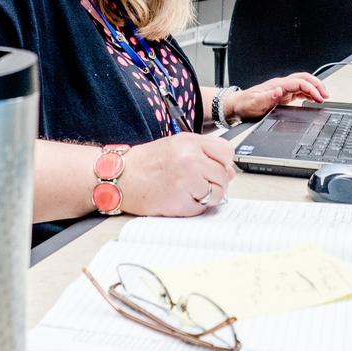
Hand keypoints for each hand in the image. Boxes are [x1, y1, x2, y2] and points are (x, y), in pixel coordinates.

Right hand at [119, 133, 235, 216]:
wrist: (121, 176)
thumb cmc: (146, 162)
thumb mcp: (176, 145)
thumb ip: (204, 153)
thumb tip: (230, 171)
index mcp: (190, 142)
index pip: (226, 151)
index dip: (224, 162)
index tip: (216, 168)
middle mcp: (190, 159)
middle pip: (224, 175)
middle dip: (215, 182)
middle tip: (198, 183)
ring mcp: (186, 180)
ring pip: (217, 194)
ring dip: (207, 197)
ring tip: (188, 191)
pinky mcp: (180, 201)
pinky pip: (202, 208)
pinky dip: (194, 207)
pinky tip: (179, 198)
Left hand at [229, 72, 327, 122]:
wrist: (237, 105)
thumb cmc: (245, 104)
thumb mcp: (254, 103)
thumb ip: (267, 97)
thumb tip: (279, 91)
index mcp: (277, 85)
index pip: (299, 83)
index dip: (311, 89)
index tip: (319, 98)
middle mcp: (281, 85)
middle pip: (304, 78)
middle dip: (317, 84)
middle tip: (326, 95)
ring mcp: (282, 89)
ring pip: (303, 84)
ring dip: (314, 88)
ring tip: (323, 97)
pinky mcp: (282, 95)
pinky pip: (299, 91)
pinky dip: (308, 94)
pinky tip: (313, 99)